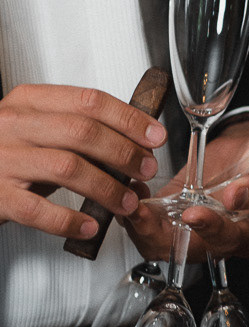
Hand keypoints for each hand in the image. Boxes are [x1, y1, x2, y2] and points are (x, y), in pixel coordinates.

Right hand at [0, 81, 167, 241]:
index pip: (89, 101)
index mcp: (28, 102)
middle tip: (145, 169)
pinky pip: (39, 210)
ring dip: (106, 187)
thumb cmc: (5, 153)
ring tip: (127, 201)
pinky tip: (90, 225)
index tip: (154, 136)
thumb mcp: (36, 129)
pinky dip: (70, 220)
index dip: (129, 119)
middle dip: (124, 152)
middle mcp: (14, 125)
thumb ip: (76, 132)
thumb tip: (134, 146)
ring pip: (67, 168)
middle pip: (83, 132)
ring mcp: (3, 160)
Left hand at [128, 118, 248, 264]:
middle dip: (156, 235)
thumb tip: (235, 197)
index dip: (209, 229)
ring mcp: (192, 226)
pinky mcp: (174, 212)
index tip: (193, 212)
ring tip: (132, 198)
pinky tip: (133, 187)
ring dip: (138, 225)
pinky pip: (149, 221)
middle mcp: (217, 238)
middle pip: (182, 251)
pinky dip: (135, 210)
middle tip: (140, 211)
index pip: (227, 240)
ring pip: (157, 242)